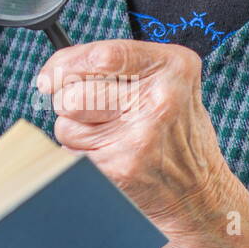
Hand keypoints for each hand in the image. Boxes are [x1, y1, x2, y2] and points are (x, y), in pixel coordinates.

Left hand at [36, 40, 230, 240]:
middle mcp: (159, 98)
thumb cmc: (174, 132)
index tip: (50, 75)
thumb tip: (57, 70)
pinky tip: (108, 156)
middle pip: (74, 93)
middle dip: (68, 102)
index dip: (65, 64)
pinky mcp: (121, 168)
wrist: (198, 191)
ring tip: (107, 136)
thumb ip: (120, 65)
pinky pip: (70, 153)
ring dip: (75, 131)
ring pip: (66, 123)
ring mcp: (140, 136)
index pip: (101, 56)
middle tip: (92, 112)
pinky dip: (79, 155)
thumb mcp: (168, 82)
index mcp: (172, 66)